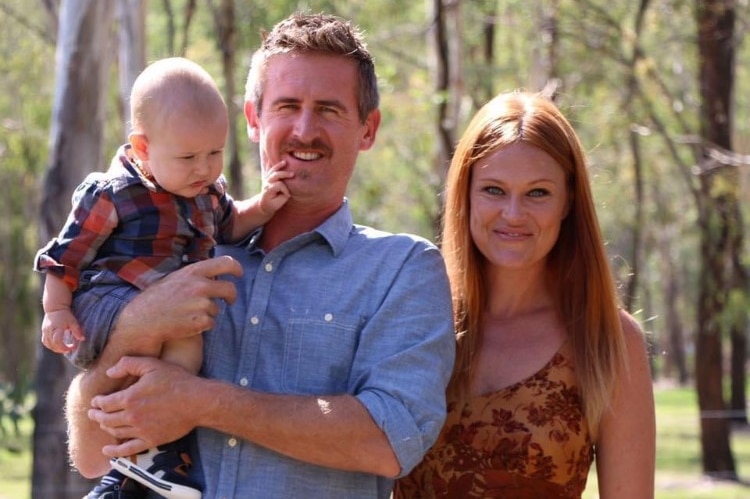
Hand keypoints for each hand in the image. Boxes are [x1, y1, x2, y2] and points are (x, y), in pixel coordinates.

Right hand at [41, 309, 84, 352]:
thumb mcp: (73, 321)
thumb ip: (77, 330)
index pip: (57, 341)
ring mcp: (45, 331)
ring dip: (55, 349)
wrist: (55, 308)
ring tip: (64, 349)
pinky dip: (51, 345)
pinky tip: (57, 345)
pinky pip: (45, 341)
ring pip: (48, 344)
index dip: (64, 347)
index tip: (71, 348)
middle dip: (61, 349)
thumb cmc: (65, 314)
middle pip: (52, 344)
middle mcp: (49, 331)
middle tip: (69, 349)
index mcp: (57, 328)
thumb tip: (82, 339)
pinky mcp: (44, 331)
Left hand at [88, 356, 200, 456]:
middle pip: (106, 418)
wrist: (197, 402)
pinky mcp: (151, 440)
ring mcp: (141, 430)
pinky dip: (114, 451)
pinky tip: (107, 450)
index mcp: (130, 398)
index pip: (105, 402)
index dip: (98, 402)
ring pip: (115, 432)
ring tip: (103, 423)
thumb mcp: (152, 365)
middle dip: (97, 415)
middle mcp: (132, 416)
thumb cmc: (177, 380)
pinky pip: (128, 449)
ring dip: (105, 427)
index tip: (96, 400)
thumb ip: (128, 364)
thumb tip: (109, 372)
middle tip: (93, 413)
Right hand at [118, 255, 242, 344]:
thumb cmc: (156, 299)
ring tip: (188, 314)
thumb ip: (194, 275)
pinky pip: (211, 323)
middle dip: (232, 296)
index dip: (236, 268)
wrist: (143, 320)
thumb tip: (213, 273)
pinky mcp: (201, 321)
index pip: (226, 263)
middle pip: (230, 289)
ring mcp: (201, 304)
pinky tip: (188, 323)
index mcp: (193, 272)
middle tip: (230, 301)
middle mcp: (200, 286)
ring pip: (217, 309)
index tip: (239, 274)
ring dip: (208, 313)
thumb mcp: (175, 278)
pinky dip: (203, 325)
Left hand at [259, 160, 292, 215]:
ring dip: (279, 166)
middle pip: (275, 175)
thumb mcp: (279, 202)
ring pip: (272, 170)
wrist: (264, 204)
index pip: (279, 185)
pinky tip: (274, 160)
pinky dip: (271, 164)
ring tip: (285, 162)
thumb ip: (284, 195)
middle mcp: (266, 183)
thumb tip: (288, 188)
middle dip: (284, 174)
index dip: (285, 190)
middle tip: (293, 175)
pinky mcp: (267, 177)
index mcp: (269, 190)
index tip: (288, 196)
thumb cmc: (273, 204)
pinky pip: (269, 169)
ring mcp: (266, 179)